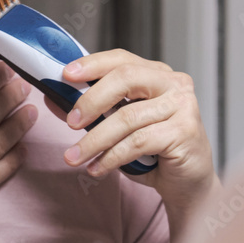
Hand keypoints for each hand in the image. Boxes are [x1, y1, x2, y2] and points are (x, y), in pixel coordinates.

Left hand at [57, 50, 217, 214]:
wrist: (189, 183)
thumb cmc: (155, 151)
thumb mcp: (120, 126)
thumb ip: (94, 110)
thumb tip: (54, 98)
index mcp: (158, 74)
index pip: (122, 60)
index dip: (93, 64)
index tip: (66, 75)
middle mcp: (174, 84)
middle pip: (125, 79)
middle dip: (92, 100)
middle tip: (71, 122)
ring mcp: (183, 106)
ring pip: (128, 118)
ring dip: (95, 140)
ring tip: (74, 157)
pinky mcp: (184, 132)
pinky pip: (138, 142)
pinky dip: (111, 157)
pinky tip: (97, 168)